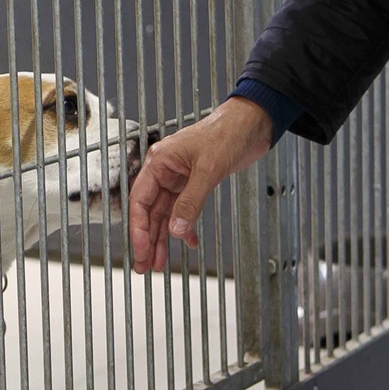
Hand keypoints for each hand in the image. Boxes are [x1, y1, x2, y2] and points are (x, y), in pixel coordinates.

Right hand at [128, 97, 273, 272]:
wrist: (250, 124)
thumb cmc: (226, 133)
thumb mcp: (208, 169)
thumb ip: (191, 201)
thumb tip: (176, 229)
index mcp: (160, 162)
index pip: (140, 200)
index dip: (138, 229)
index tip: (141, 251)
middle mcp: (165, 171)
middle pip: (149, 211)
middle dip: (147, 239)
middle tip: (144, 265)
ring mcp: (179, 178)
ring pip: (165, 214)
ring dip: (163, 238)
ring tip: (160, 263)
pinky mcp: (194, 183)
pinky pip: (183, 209)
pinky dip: (185, 227)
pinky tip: (189, 242)